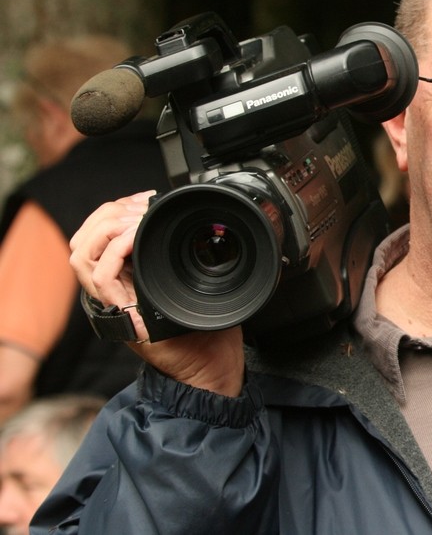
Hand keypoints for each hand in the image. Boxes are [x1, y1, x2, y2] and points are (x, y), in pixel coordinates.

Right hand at [69, 191, 244, 396]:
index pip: (100, 235)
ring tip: (135, 221)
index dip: (116, 210)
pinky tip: (133, 239)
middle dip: (109, 213)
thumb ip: (184, 260)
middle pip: (84, 240)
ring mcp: (114, 304)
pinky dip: (114, 252)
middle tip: (140, 207)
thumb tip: (194, 230)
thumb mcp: (196, 284)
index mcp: (129, 279)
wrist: (212, 370)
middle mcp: (115, 291)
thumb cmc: (209, 332)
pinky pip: (100, 277)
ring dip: (107, 229)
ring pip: (81, 255)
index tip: (145, 199)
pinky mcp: (121, 316)